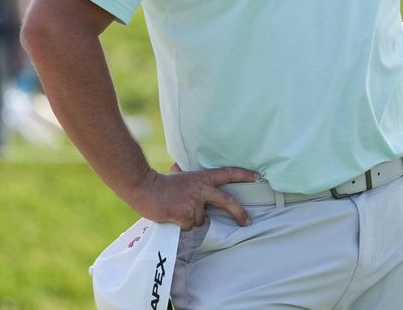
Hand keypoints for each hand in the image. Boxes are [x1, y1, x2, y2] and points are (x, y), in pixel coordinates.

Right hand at [123, 165, 260, 229]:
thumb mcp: (181, 178)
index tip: (258, 177)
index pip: (228, 174)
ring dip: (190, 220)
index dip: (243, 175)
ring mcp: (195, 202)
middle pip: (227, 201)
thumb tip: (187, 176)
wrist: (144, 187)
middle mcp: (202, 189)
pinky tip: (171, 216)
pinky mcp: (185, 214)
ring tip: (176, 210)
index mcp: (203, 178)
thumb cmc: (161, 184)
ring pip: (200, 221)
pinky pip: (188, 227)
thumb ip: (191, 182)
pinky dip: (181, 226)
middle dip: (239, 213)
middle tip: (247, 222)